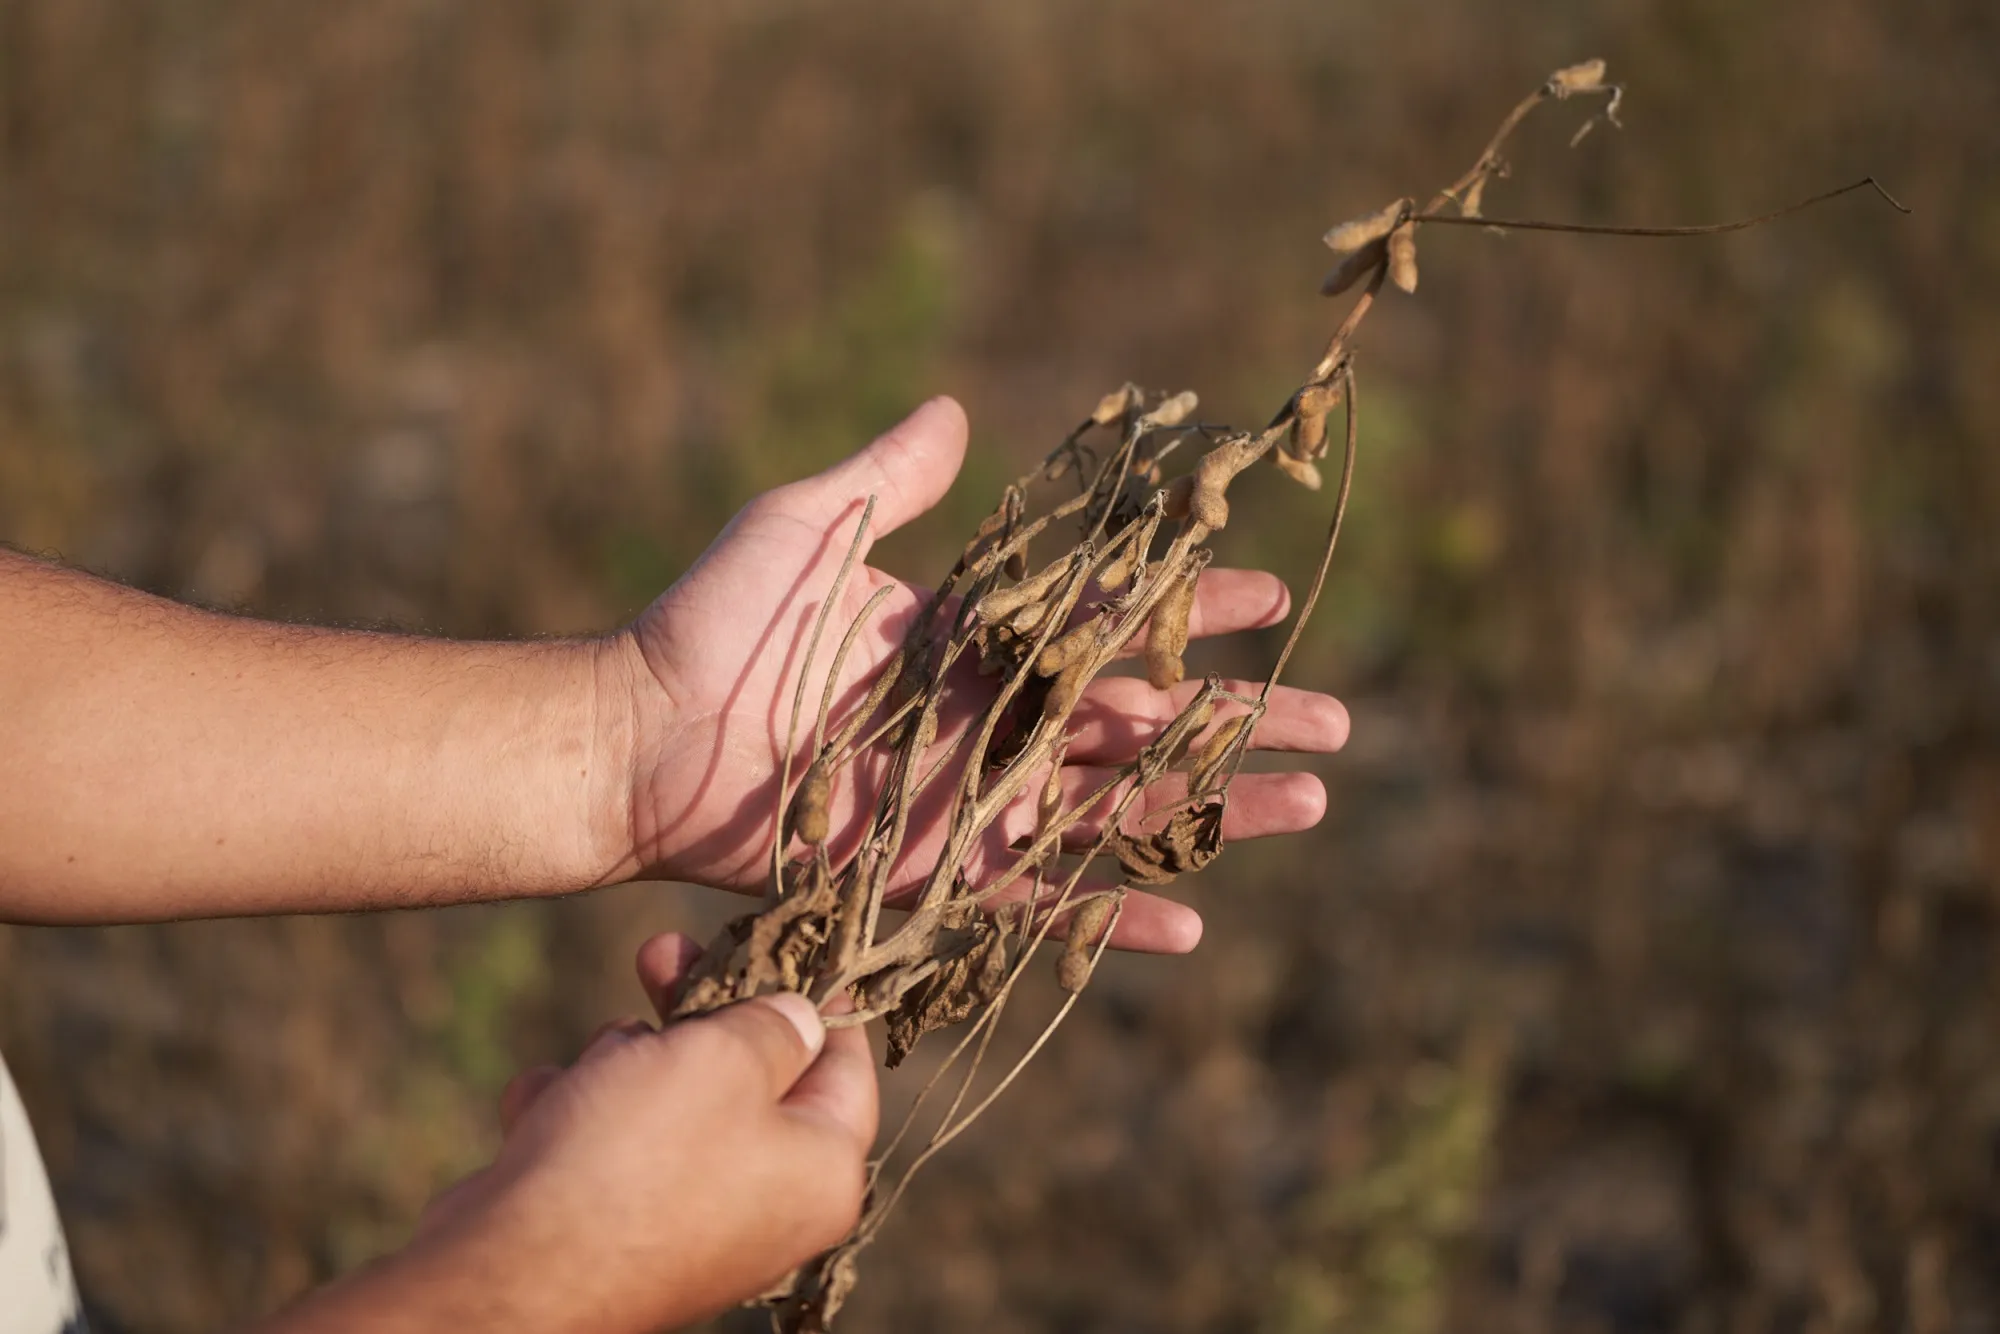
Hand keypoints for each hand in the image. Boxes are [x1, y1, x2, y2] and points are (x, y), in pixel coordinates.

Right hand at [269, 934, 875, 1333]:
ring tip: (594, 1071)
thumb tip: (801, 1018)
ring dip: (621, 1065)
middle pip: (747, 1075)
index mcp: (822, 1171)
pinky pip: (604, 1146)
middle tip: (658, 953)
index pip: (845, 1060)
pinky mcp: (615, 1231)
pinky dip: (570, 1118)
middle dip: (693, 1014)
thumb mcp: (725, 1056)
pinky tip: (541, 1110)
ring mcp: (690, 1222)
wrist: (516, 1269)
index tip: (777, 939)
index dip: (811, 991)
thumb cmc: (641, 1153)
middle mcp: (768, 1207)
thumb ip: (772, 1025)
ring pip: (666, 1102)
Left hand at [600, 397, 1348, 951]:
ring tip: (1311, 807)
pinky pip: (1042, 903)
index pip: (1110, 622)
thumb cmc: (716, 625)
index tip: (1270, 595)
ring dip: (1213, 812)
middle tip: (1337, 722)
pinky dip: (1113, 917)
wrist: (640, 738)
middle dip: (1240, 720)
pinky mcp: (938, 876)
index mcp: (976, 640)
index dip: (1190, 609)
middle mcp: (991, 722)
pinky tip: (1191, 923)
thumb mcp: (804, 526)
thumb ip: (887, 481)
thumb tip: (957, 412)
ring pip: (1120, 811)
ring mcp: (973, 804)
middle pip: (1144, 723)